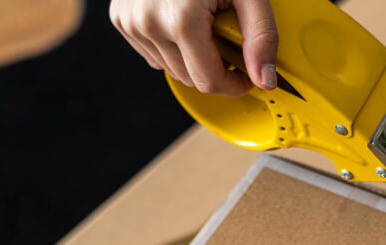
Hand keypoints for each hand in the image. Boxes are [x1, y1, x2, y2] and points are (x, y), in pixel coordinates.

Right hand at [110, 0, 277, 95]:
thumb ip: (261, 36)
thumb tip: (265, 78)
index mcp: (181, 20)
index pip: (209, 81)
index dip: (233, 85)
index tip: (246, 76)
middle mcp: (149, 23)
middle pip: (190, 78)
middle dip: (214, 69)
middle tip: (228, 43)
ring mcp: (131, 22)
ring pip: (171, 69)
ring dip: (193, 59)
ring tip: (206, 27)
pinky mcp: (120, 19)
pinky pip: (153, 53)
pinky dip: (172, 48)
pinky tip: (184, 25)